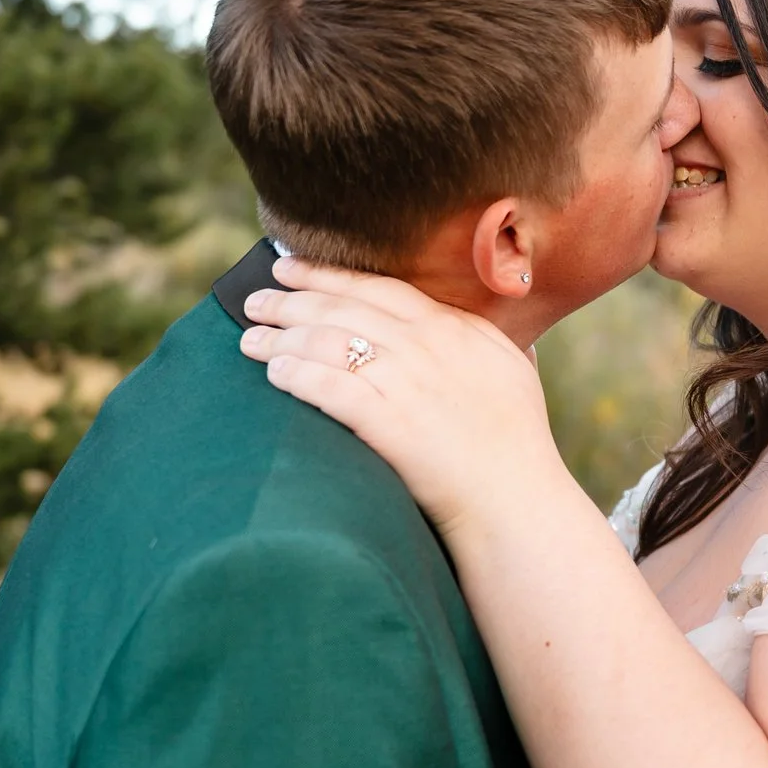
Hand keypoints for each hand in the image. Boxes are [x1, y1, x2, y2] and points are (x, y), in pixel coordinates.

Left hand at [237, 256, 575, 538]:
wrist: (514, 499)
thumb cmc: (518, 443)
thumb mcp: (515, 371)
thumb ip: (493, 341)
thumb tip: (487, 325)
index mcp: (455, 328)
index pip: (378, 288)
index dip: (328, 276)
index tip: (291, 268)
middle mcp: (426, 346)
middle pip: (342, 309)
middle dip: (290, 300)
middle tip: (255, 300)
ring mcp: (405, 382)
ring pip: (327, 343)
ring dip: (281, 338)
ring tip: (250, 339)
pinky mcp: (386, 421)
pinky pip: (328, 386)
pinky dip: (296, 374)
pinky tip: (274, 372)